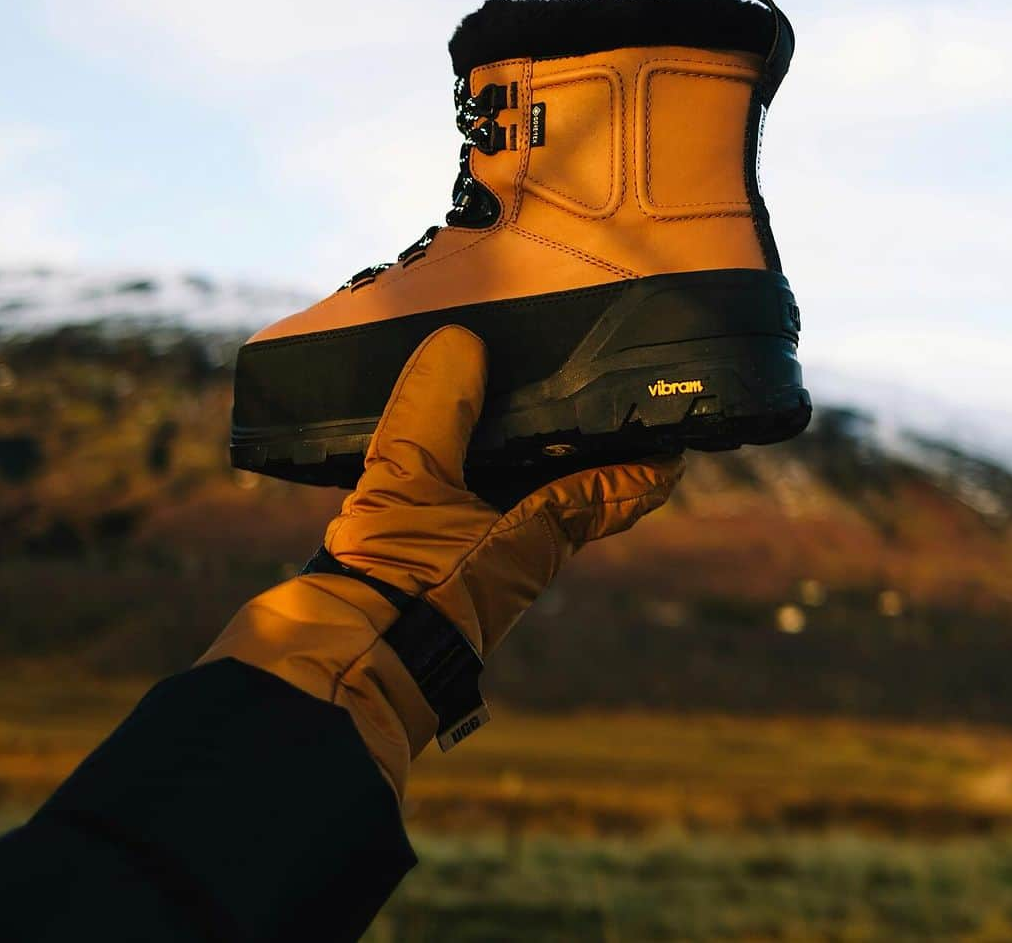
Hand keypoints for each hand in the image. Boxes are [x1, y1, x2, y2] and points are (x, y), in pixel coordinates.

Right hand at [199, 325, 682, 799]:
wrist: (335, 669)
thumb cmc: (391, 584)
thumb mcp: (410, 483)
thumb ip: (433, 411)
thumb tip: (461, 341)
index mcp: (541, 535)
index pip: (618, 491)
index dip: (651, 461)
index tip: (676, 430)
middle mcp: (523, 556)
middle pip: (575, 489)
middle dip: (580, 445)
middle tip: (581, 388)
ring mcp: (479, 566)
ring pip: (521, 500)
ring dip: (524, 460)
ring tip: (508, 401)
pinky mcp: (434, 571)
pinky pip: (470, 510)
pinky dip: (472, 476)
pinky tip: (441, 448)